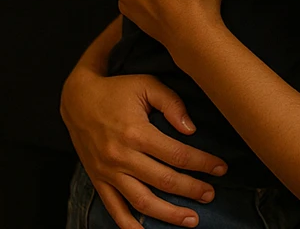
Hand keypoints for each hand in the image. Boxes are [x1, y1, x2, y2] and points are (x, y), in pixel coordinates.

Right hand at [60, 64, 225, 228]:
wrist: (78, 99)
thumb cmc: (118, 90)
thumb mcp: (147, 85)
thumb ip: (171, 104)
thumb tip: (191, 129)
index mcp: (137, 132)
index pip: (177, 154)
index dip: (202, 163)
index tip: (221, 168)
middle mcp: (122, 157)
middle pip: (163, 181)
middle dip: (191, 190)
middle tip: (211, 194)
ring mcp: (108, 172)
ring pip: (142, 202)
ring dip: (168, 214)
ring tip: (191, 219)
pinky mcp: (98, 181)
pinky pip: (114, 209)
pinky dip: (129, 225)